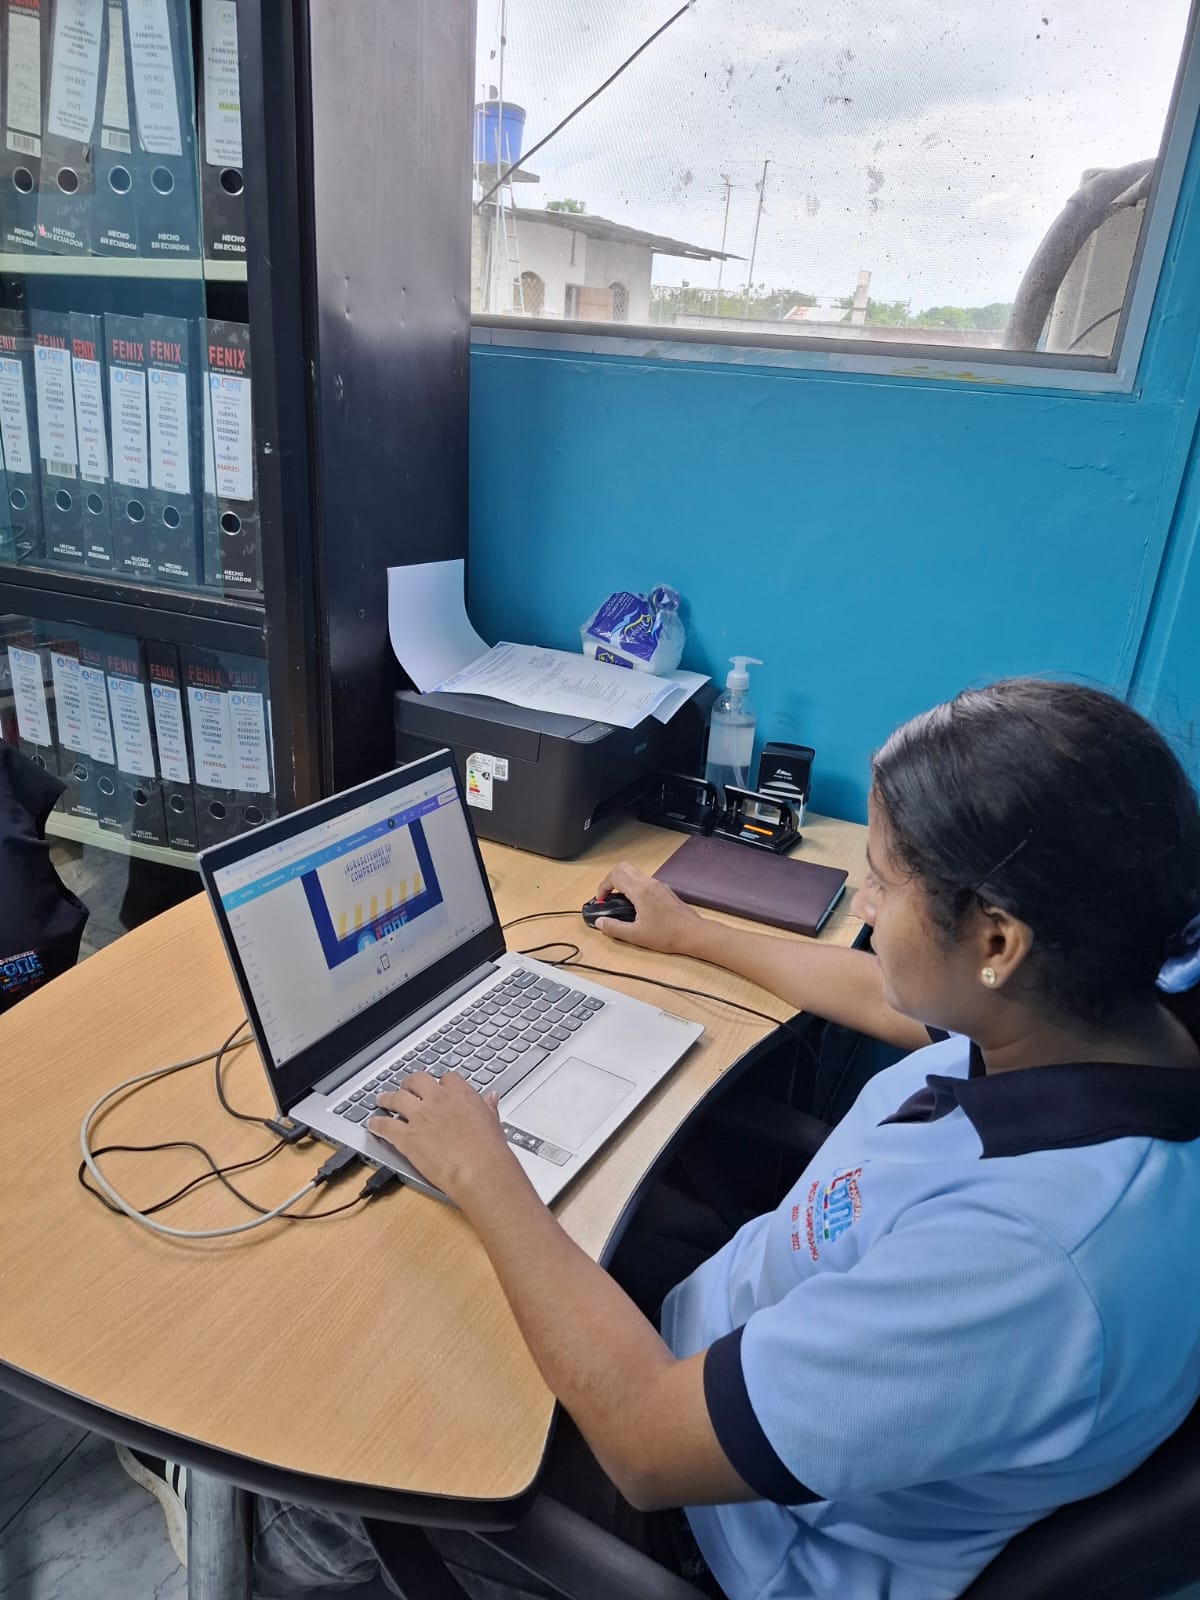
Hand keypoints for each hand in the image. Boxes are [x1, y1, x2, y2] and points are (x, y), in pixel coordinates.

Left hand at [366, 1073, 518, 1205]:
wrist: (479, 1170)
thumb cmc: (489, 1150)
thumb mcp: (493, 1121)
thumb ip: (487, 1107)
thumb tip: (491, 1098)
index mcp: (460, 1093)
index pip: (446, 1079)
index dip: (440, 1083)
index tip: (438, 1088)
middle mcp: (437, 1100)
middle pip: (416, 1081)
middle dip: (409, 1084)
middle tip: (406, 1088)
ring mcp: (420, 1117)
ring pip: (396, 1099)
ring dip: (386, 1098)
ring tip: (381, 1099)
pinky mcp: (407, 1137)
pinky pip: (385, 1126)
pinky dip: (376, 1125)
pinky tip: (372, 1125)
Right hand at [591, 861, 704, 954]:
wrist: (693, 933)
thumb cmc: (669, 934)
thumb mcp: (635, 935)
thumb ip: (614, 928)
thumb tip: (600, 922)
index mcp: (641, 892)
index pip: (614, 876)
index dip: (602, 887)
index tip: (601, 900)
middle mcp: (649, 883)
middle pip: (623, 867)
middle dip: (610, 879)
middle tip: (607, 895)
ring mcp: (658, 885)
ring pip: (634, 872)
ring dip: (623, 882)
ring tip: (619, 901)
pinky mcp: (664, 890)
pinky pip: (644, 880)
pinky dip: (634, 886)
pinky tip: (635, 905)